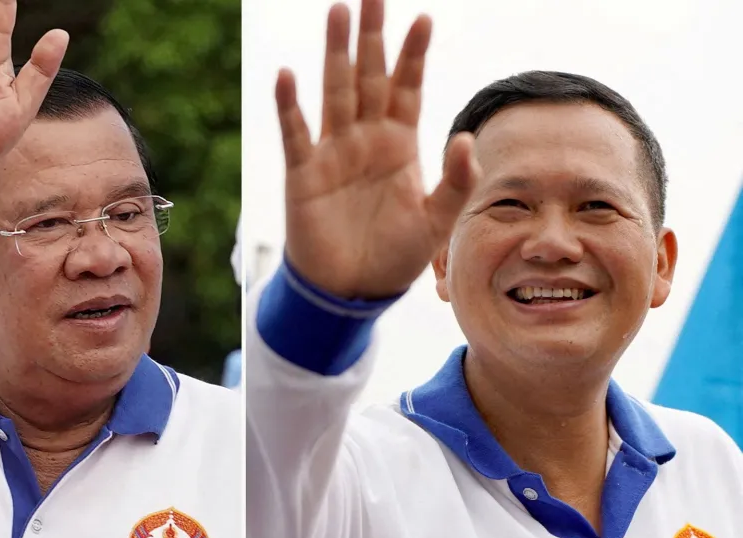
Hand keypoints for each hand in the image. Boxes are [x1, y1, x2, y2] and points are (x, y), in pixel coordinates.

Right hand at [276, 0, 480, 299]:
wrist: (350, 291)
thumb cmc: (393, 257)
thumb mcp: (436, 223)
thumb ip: (456, 182)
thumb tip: (468, 138)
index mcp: (399, 145)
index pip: (407, 89)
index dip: (413, 56)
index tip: (424, 20)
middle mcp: (365, 139)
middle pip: (369, 76)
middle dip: (372, 36)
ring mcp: (333, 152)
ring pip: (334, 92)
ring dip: (335, 54)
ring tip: (338, 13)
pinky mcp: (304, 174)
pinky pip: (296, 134)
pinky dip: (290, 106)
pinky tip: (287, 75)